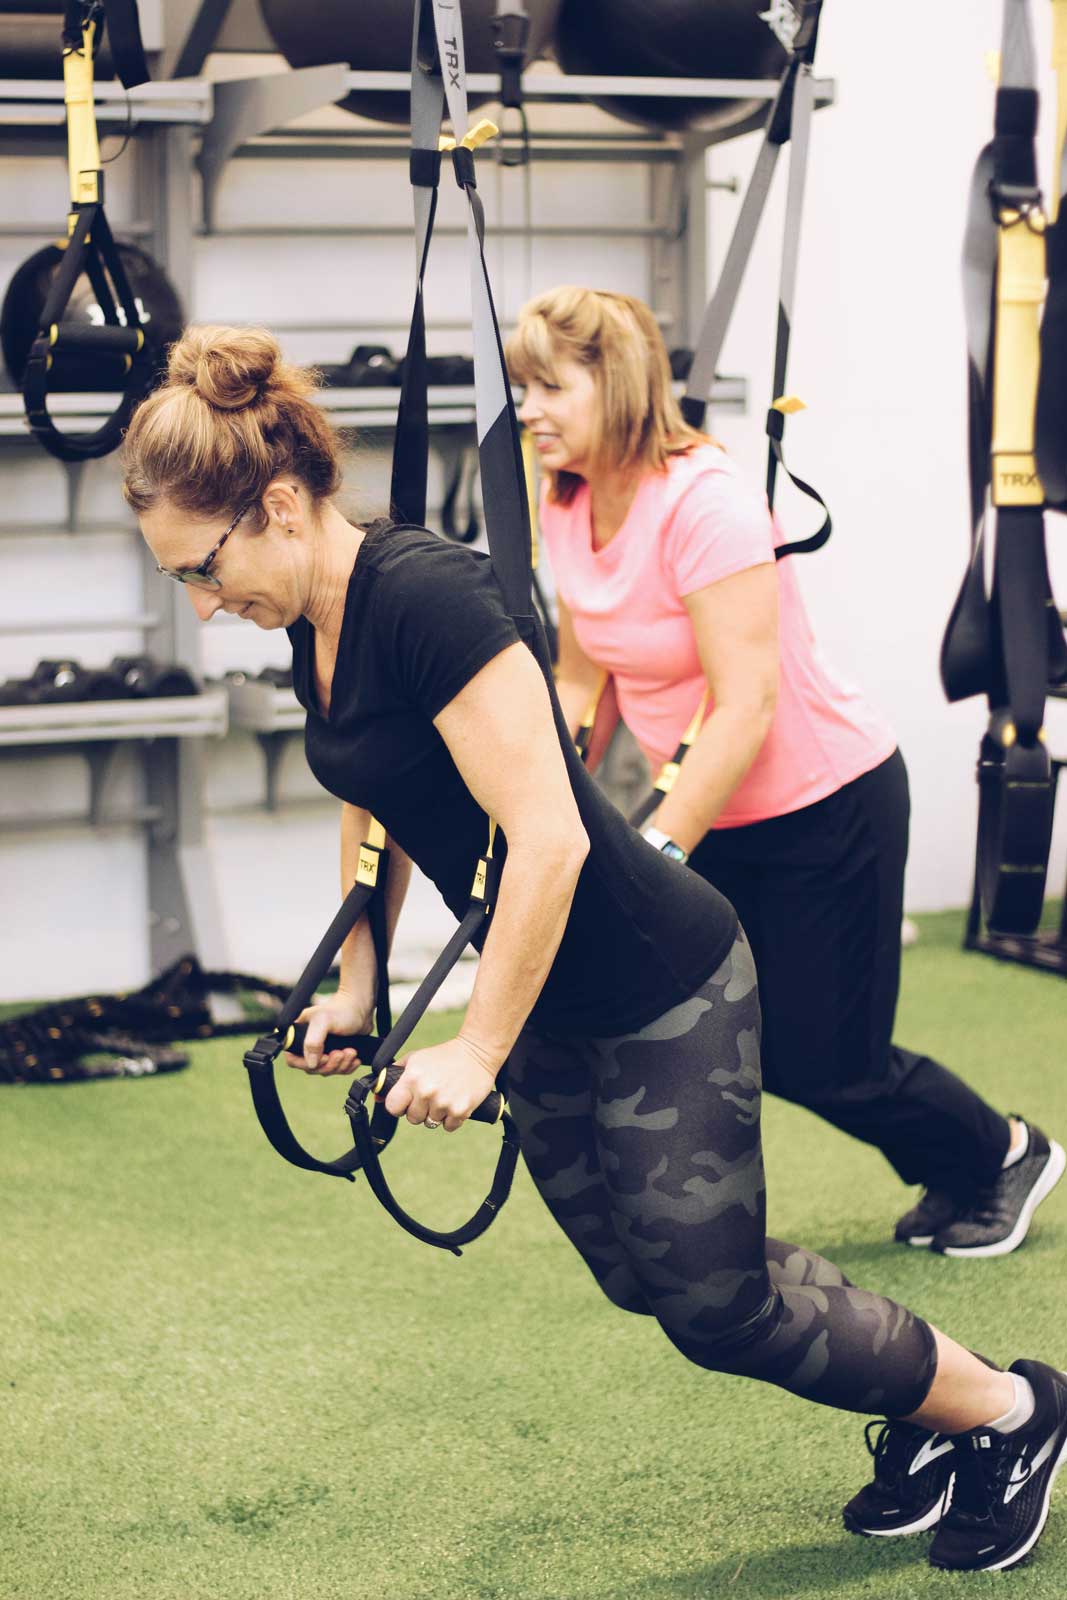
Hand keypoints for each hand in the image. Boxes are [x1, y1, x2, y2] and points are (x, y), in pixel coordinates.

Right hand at [284, 988, 374, 1074]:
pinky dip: (347, 1067)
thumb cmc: (342, 1010)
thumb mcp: (323, 1020)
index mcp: (299, 1034)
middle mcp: (309, 1044)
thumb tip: (311, 1064)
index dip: (306, 1063)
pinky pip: (338, 1070)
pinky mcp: (336, 1054)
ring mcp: (323, 1050)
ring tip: (351, 1051)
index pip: (293, 1058)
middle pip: (312, 1068)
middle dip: (329, 1064)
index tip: (324, 1056)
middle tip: (341, 1053)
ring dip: (341, 1065)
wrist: (362, 1009)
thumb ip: (313, 1042)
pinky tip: (354, 1058)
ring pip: (326, 1070)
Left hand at [384, 1037, 498, 1131]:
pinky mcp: (461, 1110)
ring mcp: (444, 1102)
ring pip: (430, 1123)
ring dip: (436, 1114)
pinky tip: (455, 1102)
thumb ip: (394, 1074)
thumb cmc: (443, 1055)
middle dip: (419, 1110)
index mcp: (412, 1078)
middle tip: (431, 1095)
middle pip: (412, 1118)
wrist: (478, 1051)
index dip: (398, 1106)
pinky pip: (448, 1127)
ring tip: (445, 1096)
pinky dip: (452, 1119)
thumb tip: (377, 1097)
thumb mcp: (416, 1058)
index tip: (406, 1101)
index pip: (392, 1107)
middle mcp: (426, 1091)